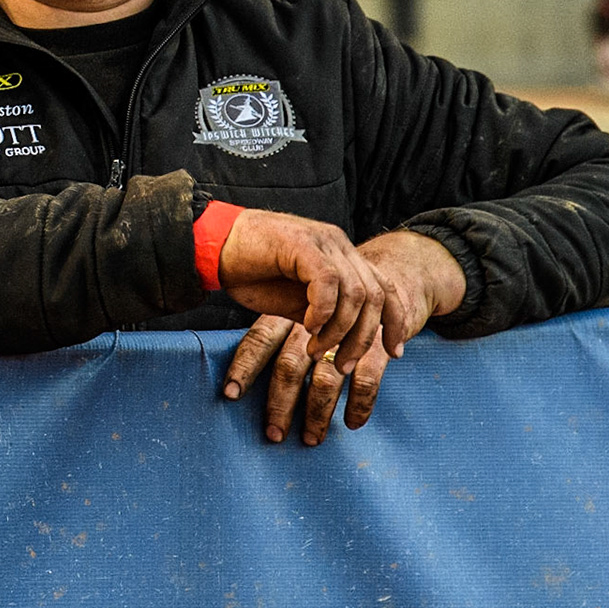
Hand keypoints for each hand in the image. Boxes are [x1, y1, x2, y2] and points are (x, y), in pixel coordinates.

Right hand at [217, 208, 398, 373]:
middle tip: (344, 366)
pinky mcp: (302, 244)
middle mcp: (339, 245)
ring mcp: (323, 242)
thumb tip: (345, 342)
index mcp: (342, 255)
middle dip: (364, 338)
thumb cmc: (250, 271)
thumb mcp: (297, 299)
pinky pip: (328, 283)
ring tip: (317, 350)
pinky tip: (307, 326)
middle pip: (377, 295)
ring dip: (340, 330)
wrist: (214, 245)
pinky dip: (322, 311)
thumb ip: (324, 313)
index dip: (395, 322)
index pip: (386, 288)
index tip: (393, 353)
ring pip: (356, 293)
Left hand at [221, 231, 466, 443]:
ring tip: (311, 439)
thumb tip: (239, 375)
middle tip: (273, 435)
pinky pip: (367, 377)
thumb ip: (277, 336)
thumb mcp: (298, 309)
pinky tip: (352, 422)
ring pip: (326, 376)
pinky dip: (359, 402)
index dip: (244, 367)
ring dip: (318, 411)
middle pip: (290, 364)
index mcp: (287, 313)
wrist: (392, 269)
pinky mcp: (378, 341)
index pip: (259, 339)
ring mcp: (346, 330)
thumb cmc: (333, 302)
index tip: (230, 395)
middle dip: (280, 403)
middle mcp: (312, 321)